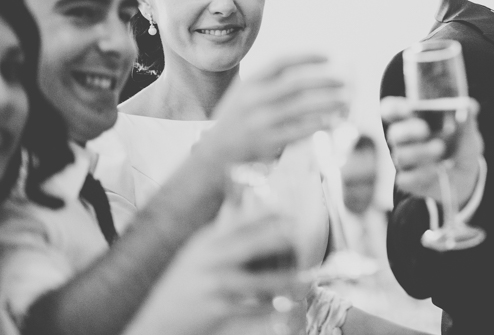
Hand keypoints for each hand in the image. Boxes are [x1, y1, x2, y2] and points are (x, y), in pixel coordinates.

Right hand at [124, 211, 299, 334]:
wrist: (156, 320)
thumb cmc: (182, 284)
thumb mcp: (194, 254)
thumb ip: (218, 236)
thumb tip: (242, 207)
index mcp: (204, 243)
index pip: (235, 222)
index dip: (262, 214)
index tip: (285, 210)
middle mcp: (207, 261)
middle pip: (247, 246)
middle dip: (275, 239)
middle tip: (297, 236)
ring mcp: (210, 286)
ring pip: (254, 281)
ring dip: (281, 280)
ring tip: (304, 278)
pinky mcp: (214, 310)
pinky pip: (248, 309)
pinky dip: (268, 309)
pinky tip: (284, 306)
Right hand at [196, 54, 345, 165]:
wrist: (215, 152)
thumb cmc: (239, 118)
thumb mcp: (246, 92)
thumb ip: (272, 81)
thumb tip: (312, 69)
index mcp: (250, 82)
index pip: (281, 61)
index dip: (307, 56)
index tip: (329, 55)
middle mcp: (253, 99)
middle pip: (296, 82)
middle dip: (324, 78)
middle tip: (345, 78)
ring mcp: (260, 122)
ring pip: (301, 106)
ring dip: (328, 101)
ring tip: (346, 98)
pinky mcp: (267, 143)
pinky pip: (299, 130)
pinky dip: (318, 124)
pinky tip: (333, 120)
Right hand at [381, 96, 482, 207]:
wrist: (465, 174)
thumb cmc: (459, 144)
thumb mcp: (467, 131)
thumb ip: (467, 118)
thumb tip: (470, 106)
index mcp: (412, 119)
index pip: (391, 110)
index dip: (394, 109)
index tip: (407, 109)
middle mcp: (404, 140)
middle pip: (394, 133)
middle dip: (408, 131)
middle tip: (424, 130)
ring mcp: (405, 161)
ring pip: (401, 156)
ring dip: (420, 153)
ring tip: (439, 149)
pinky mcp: (408, 181)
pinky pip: (406, 179)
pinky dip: (422, 174)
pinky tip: (437, 171)